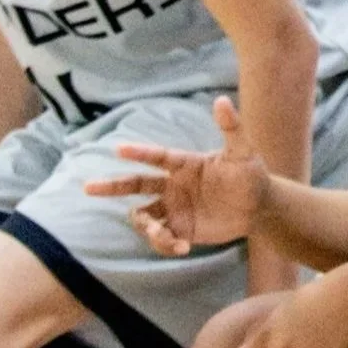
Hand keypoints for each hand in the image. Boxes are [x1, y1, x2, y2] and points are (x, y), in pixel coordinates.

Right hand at [84, 96, 267, 252]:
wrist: (258, 207)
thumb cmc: (250, 174)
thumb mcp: (243, 152)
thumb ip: (231, 128)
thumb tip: (223, 100)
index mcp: (183, 164)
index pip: (156, 157)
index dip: (139, 153)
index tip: (118, 150)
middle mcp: (172, 185)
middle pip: (135, 184)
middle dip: (112, 186)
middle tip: (89, 187)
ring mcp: (173, 208)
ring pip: (144, 216)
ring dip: (148, 227)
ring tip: (165, 237)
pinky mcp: (179, 229)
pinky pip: (160, 237)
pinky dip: (164, 244)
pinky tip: (182, 248)